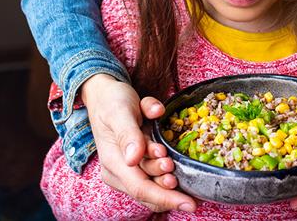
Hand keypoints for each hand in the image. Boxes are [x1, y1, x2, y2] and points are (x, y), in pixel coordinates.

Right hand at [81, 74, 196, 211]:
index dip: (166, 198)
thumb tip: (134, 158)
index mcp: (113, 162)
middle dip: (168, 184)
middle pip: (151, 188)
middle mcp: (120, 170)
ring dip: (167, 173)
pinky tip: (171, 154)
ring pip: (155, 181)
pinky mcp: (139, 161)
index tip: (190, 204)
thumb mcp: (119, 112)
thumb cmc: (111, 101)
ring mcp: (130, 167)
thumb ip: (128, 134)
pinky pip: (156, 170)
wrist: (106, 93)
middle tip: (174, 164)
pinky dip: (167, 165)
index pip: (141, 188)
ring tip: (170, 158)